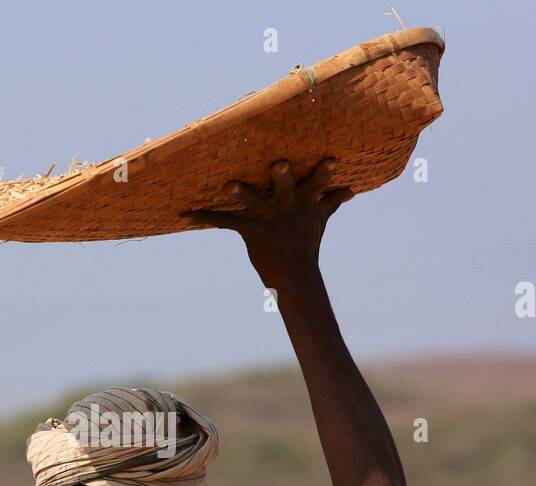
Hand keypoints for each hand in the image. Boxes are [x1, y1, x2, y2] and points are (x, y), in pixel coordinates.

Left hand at [181, 159, 352, 290]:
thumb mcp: (320, 220)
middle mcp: (287, 208)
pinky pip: (225, 221)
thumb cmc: (306, 243)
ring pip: (254, 203)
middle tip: (279, 164)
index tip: (332, 160)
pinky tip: (186, 214)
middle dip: (282, 178)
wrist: (293, 276)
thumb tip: (349, 190)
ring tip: (229, 185)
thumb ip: (330, 201)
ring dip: (241, 194)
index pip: (318, 185)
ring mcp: (269, 219)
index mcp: (305, 202)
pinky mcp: (250, 231)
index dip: (324, 174)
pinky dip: (205, 216)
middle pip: (286, 190)